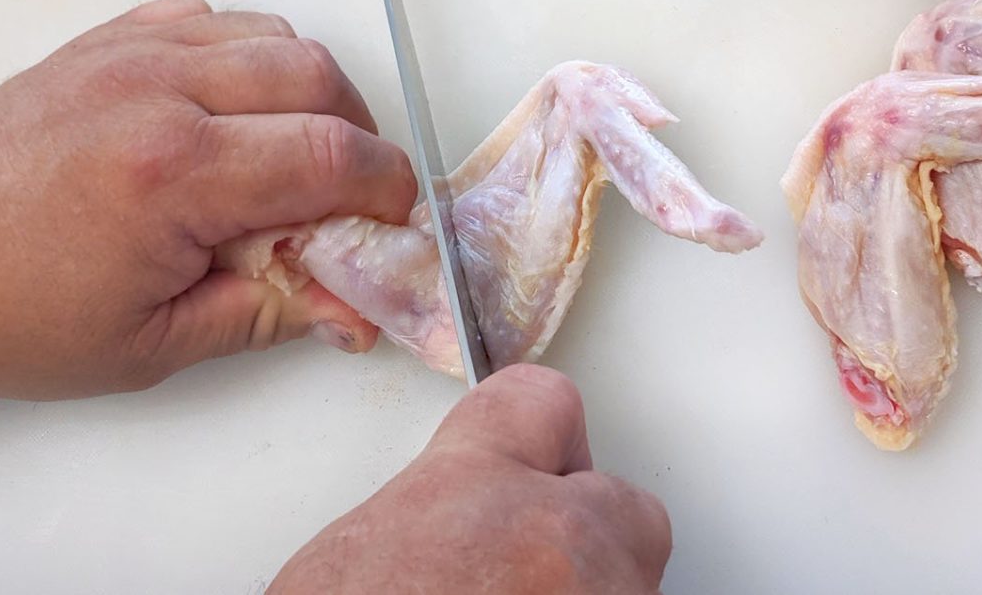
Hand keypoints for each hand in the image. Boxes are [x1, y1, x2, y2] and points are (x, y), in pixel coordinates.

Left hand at [0, 0, 416, 404]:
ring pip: (274, 36)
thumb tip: (352, 304)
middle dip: (358, 138)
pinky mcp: (108, 40)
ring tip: (294, 153)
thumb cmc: (7, 312)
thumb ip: (270, 313)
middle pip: (317, 79)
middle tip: (348, 196)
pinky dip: (248, 57)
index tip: (393, 219)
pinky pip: (213, 18)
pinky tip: (233, 110)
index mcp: (174, 175)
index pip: (330, 156)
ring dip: (309, 92)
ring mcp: (131, 54)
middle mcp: (159, 92)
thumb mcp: (153, 347)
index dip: (385, 188)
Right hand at [271, 364, 672, 592]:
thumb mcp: (350, 560)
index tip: (534, 456)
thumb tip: (456, 526)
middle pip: (617, 506)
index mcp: (475, 488)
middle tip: (515, 580)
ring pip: (630, 585)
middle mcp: (560, 543)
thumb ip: (428, 512)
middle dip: (578, 538)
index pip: (543, 404)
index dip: (535, 437)